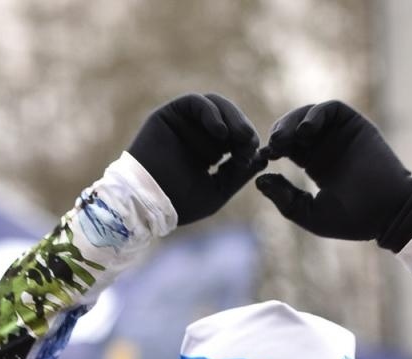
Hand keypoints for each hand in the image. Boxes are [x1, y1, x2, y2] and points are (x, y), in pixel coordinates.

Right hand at [127, 93, 264, 225]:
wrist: (148, 201)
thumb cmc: (180, 202)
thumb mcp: (218, 190)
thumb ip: (239, 174)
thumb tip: (263, 158)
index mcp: (208, 153)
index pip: (235, 137)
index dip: (248, 142)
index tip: (253, 156)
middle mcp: (196, 136)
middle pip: (228, 118)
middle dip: (243, 129)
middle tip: (250, 142)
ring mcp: (182, 124)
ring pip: (215, 106)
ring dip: (232, 118)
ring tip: (239, 137)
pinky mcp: (170, 114)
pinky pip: (196, 102)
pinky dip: (211, 112)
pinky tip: (220, 132)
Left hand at [254, 100, 411, 251]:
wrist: (389, 212)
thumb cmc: (353, 220)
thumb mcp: (310, 214)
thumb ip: (285, 198)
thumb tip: (259, 180)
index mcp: (316, 165)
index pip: (287, 147)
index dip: (272, 149)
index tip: (262, 159)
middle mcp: (327, 146)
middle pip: (294, 128)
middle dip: (279, 133)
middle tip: (271, 146)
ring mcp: (341, 134)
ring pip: (308, 115)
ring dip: (292, 122)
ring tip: (284, 139)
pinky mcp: (355, 125)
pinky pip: (330, 109)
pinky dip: (315, 114)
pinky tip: (305, 131)